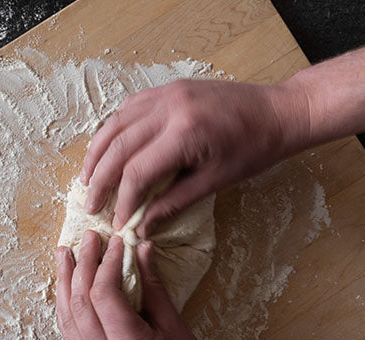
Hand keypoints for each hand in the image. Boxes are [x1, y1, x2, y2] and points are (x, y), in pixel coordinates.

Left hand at [54, 231, 225, 339]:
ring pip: (67, 319)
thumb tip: (140, 248)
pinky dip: (67, 308)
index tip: (114, 242)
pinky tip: (68, 287)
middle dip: (81, 266)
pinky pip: (69, 335)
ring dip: (65, 284)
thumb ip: (152, 286)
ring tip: (65, 255)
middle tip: (86, 238)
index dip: (106, 263)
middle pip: (80, 304)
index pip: (105, 296)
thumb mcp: (176, 325)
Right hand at [81, 79, 309, 235]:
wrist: (277, 111)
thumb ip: (173, 202)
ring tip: (87, 179)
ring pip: (115, 124)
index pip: (137, 172)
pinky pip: (128, 108)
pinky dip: (112, 130)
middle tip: (91, 205)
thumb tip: (143, 226)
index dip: (123, 201)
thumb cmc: (254, 149)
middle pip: (117, 147)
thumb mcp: (215, 181)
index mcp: (185, 134)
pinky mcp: (168, 88)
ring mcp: (166, 93)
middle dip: (100, 180)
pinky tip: (107, 149)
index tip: (118, 223)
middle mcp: (169, 108)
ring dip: (97, 153)